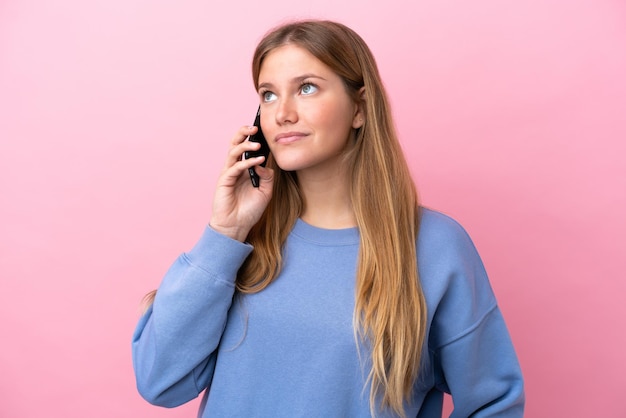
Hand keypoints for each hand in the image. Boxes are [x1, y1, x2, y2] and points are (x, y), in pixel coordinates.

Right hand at [209, 125, 273, 241]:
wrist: (237, 226)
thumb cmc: (249, 210)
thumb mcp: (266, 192)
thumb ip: (267, 176)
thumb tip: (264, 162)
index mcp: (244, 169)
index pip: (247, 148)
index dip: (253, 138)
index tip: (263, 129)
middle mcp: (235, 168)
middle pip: (236, 144)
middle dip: (243, 133)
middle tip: (254, 127)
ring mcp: (229, 173)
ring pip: (233, 151)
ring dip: (245, 145)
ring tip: (257, 143)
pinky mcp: (224, 181)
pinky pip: (235, 167)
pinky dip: (247, 162)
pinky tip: (258, 160)